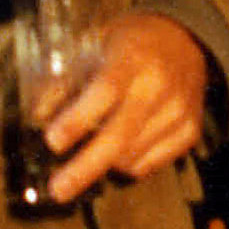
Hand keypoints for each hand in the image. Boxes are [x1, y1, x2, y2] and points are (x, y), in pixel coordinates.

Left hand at [41, 11, 205, 201]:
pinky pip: (149, 165)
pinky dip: (127, 164)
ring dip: (103, 163)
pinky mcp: (190, 131)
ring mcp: (178, 111)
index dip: (77, 119)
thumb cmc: (132, 43)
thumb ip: (67, 79)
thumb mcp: (96, 44)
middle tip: (58, 189)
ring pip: (131, 157)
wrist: (186, 39)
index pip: (104, 91)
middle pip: (119, 136)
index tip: (52, 142)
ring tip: (90, 154)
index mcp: (132, 57)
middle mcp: (159, 85)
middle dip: (84, 168)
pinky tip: (119, 150)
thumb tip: (39, 116)